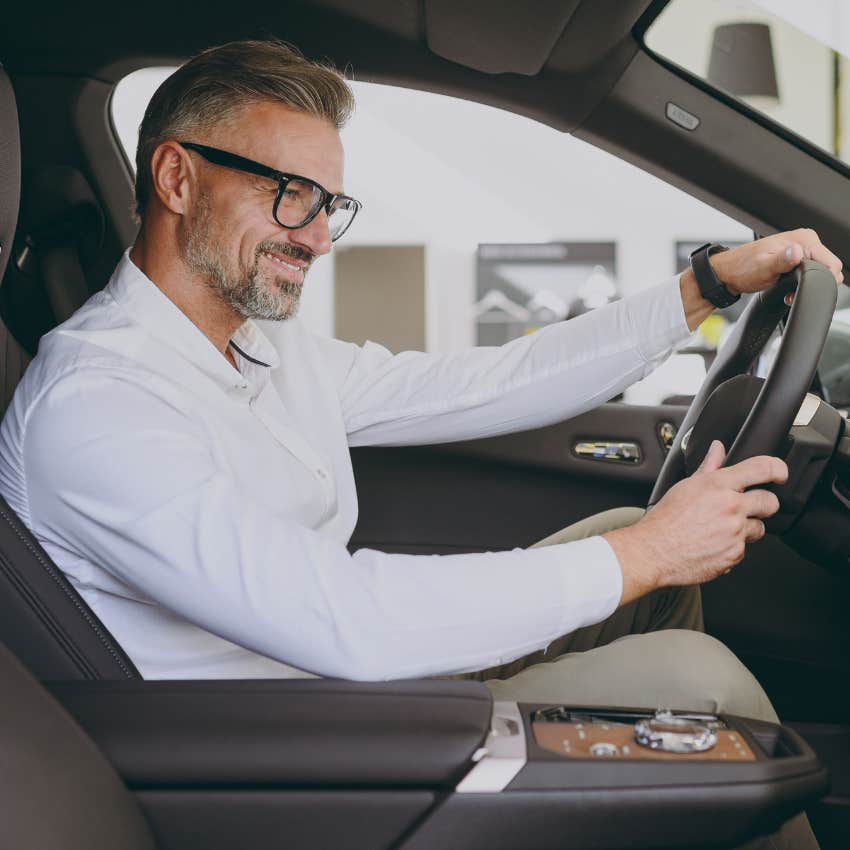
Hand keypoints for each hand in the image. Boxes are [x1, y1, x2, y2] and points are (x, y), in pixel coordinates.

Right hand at [603, 440, 787, 605]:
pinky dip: (732, 548)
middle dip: (763, 504)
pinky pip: (744, 549)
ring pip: (759, 528)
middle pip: (770, 501)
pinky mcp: (734, 554)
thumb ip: (708, 467)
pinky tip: (714, 544)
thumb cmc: (665, 520)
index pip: (762, 468)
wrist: (654, 552)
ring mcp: (734, 532)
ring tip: (722, 529)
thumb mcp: (685, 487)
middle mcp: (730, 507)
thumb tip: (718, 449)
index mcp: (718, 485)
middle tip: (747, 507)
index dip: (778, 469)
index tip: (780, 473)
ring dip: (746, 529)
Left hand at [680, 228, 842, 328]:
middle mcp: (805, 241)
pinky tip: (788, 289)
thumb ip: (782, 261)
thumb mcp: (763, 267)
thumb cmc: (742, 269)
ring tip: (788, 291)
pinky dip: (801, 284)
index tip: (803, 288)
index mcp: (803, 239)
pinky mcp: (796, 258)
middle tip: (792, 292)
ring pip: (819, 272)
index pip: (832, 263)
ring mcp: (801, 250)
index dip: (822, 280)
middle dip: (814, 284)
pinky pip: (809, 273)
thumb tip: (797, 252)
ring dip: (807, 285)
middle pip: (828, 268)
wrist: (728, 272)